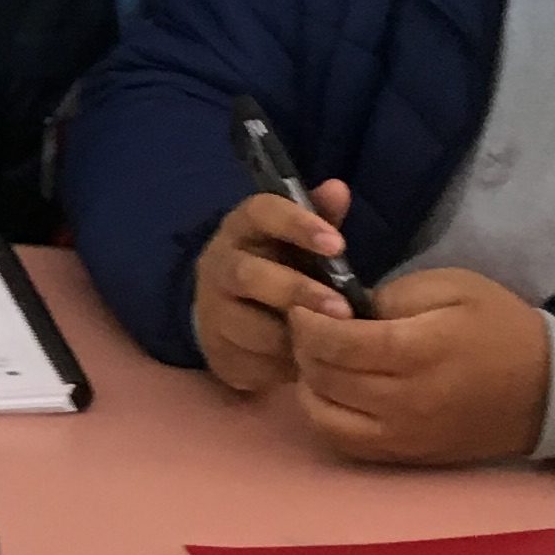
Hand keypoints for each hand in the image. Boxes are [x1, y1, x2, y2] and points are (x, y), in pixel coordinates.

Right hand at [192, 179, 356, 397]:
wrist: (227, 313)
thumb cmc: (277, 267)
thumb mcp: (297, 242)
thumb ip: (320, 218)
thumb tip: (339, 188)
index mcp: (242, 227)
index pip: (261, 212)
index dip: (297, 225)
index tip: (338, 244)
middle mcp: (219, 263)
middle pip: (249, 274)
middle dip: (297, 292)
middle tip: (343, 310)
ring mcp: (212, 308)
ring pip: (245, 324)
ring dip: (290, 337)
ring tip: (329, 346)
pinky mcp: (215, 348)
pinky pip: (249, 360)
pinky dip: (281, 366)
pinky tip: (307, 366)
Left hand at [289, 269, 554, 468]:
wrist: (548, 389)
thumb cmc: (499, 327)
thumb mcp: (450, 287)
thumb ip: (390, 296)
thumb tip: (341, 313)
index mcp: (419, 352)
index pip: (337, 343)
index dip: (307, 322)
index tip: (303, 305)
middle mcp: (405, 402)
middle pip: (324, 378)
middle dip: (303, 348)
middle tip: (307, 326)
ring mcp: (404, 436)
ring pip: (323, 416)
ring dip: (308, 384)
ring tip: (318, 359)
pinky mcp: (406, 457)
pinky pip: (345, 443)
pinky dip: (326, 416)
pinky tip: (334, 391)